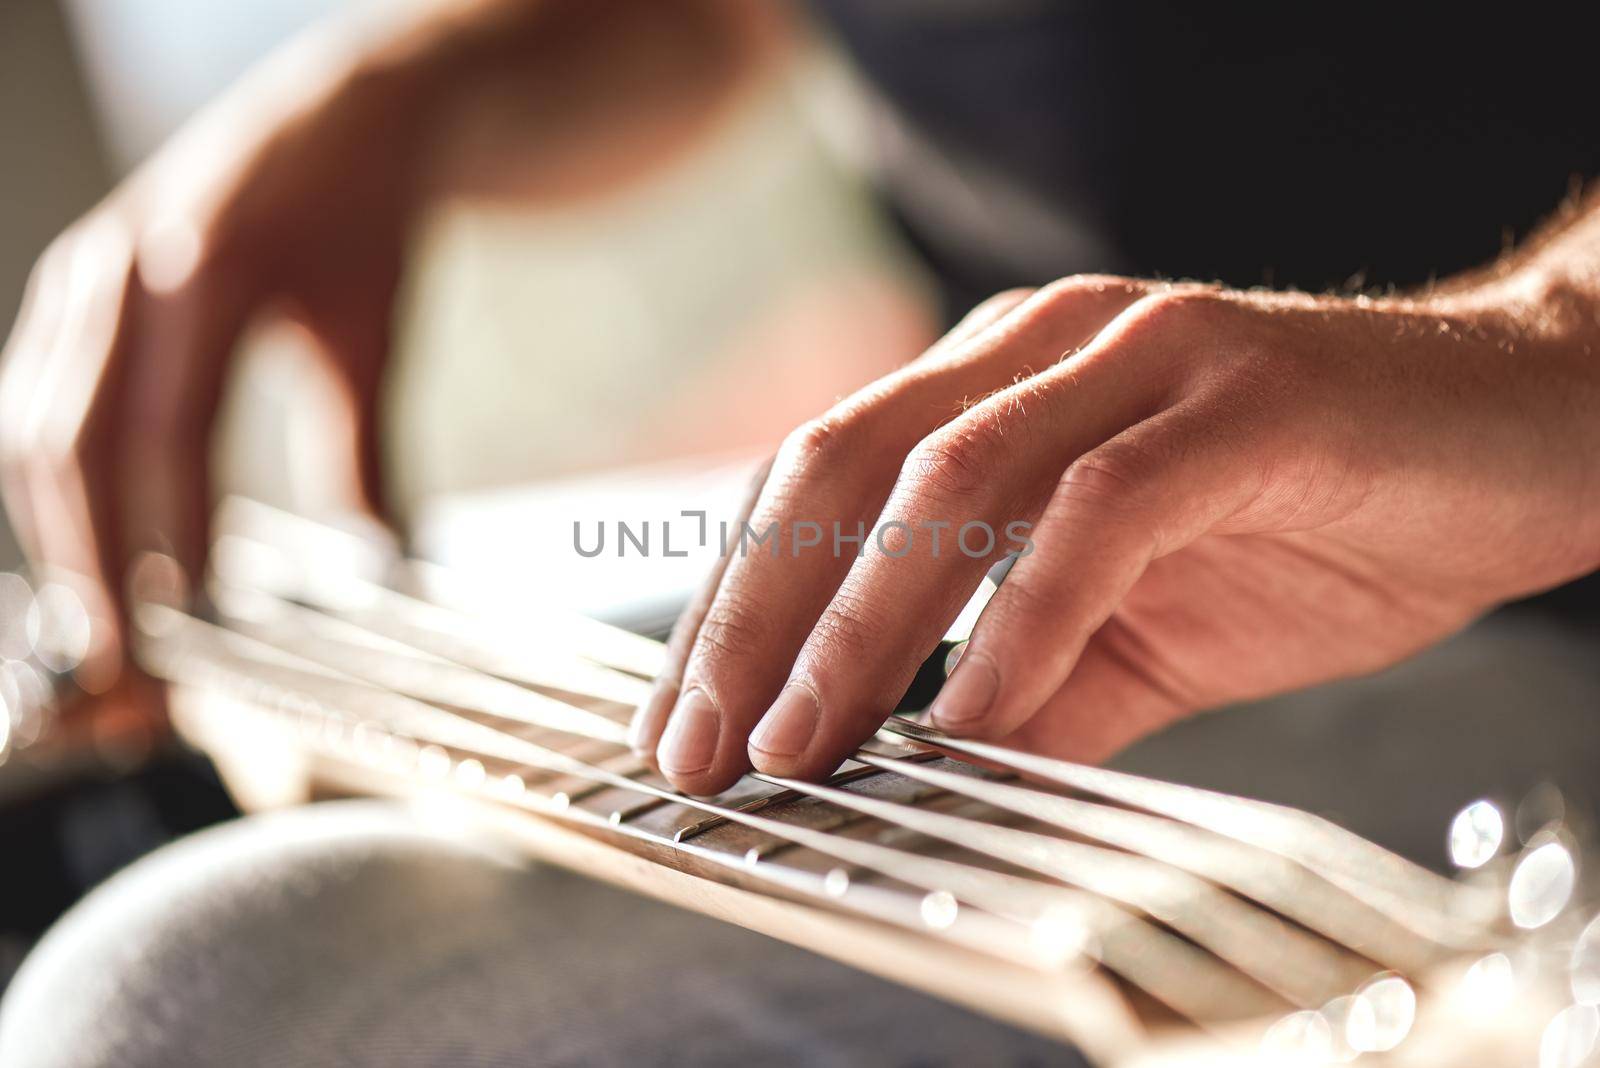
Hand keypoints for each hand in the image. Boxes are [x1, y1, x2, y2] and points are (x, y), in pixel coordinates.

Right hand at [0, 0, 781, 705]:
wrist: (340, 118)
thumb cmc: (360, 221)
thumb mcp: (372, 331)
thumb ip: (364, 450)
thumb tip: (375, 571)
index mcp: (207, 269)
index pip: (167, 433)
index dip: (167, 540)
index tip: (188, 634)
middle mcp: (121, 270)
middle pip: (73, 443)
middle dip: (91, 568)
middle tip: (128, 673)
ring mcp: (83, 278)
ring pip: (34, 432)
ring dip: (61, 544)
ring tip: (108, 641)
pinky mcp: (73, 295)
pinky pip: (36, 405)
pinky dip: (55, 495)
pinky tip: (88, 558)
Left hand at [632, 272, 1599, 792]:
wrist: (1513, 437)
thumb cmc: (1311, 519)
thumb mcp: (1133, 632)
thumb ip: (1027, 690)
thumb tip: (913, 775)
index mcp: (996, 383)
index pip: (818, 483)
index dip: (734, 603)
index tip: (684, 723)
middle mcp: (1044, 348)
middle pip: (844, 467)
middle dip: (752, 618)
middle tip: (702, 750)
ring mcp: (1139, 358)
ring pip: (950, 479)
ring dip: (858, 624)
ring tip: (802, 744)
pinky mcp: (1238, 401)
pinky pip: (1101, 511)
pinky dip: (1024, 619)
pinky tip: (972, 717)